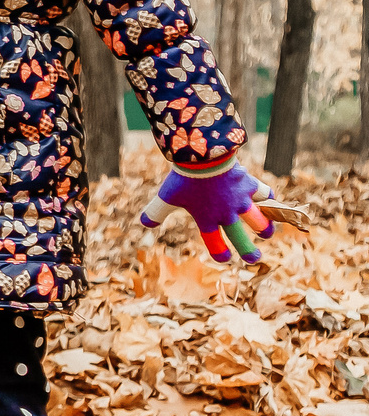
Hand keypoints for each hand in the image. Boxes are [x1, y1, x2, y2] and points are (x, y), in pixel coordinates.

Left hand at [141, 159, 274, 263]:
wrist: (203, 156)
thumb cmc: (183, 178)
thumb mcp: (166, 196)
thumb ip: (156, 212)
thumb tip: (145, 223)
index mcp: (207, 220)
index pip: (215, 244)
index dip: (220, 253)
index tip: (225, 258)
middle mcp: (227, 214)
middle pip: (241, 238)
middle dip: (249, 251)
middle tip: (254, 259)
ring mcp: (241, 201)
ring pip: (259, 221)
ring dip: (264, 228)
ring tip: (267, 233)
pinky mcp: (250, 185)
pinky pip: (265, 194)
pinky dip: (269, 198)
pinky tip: (271, 200)